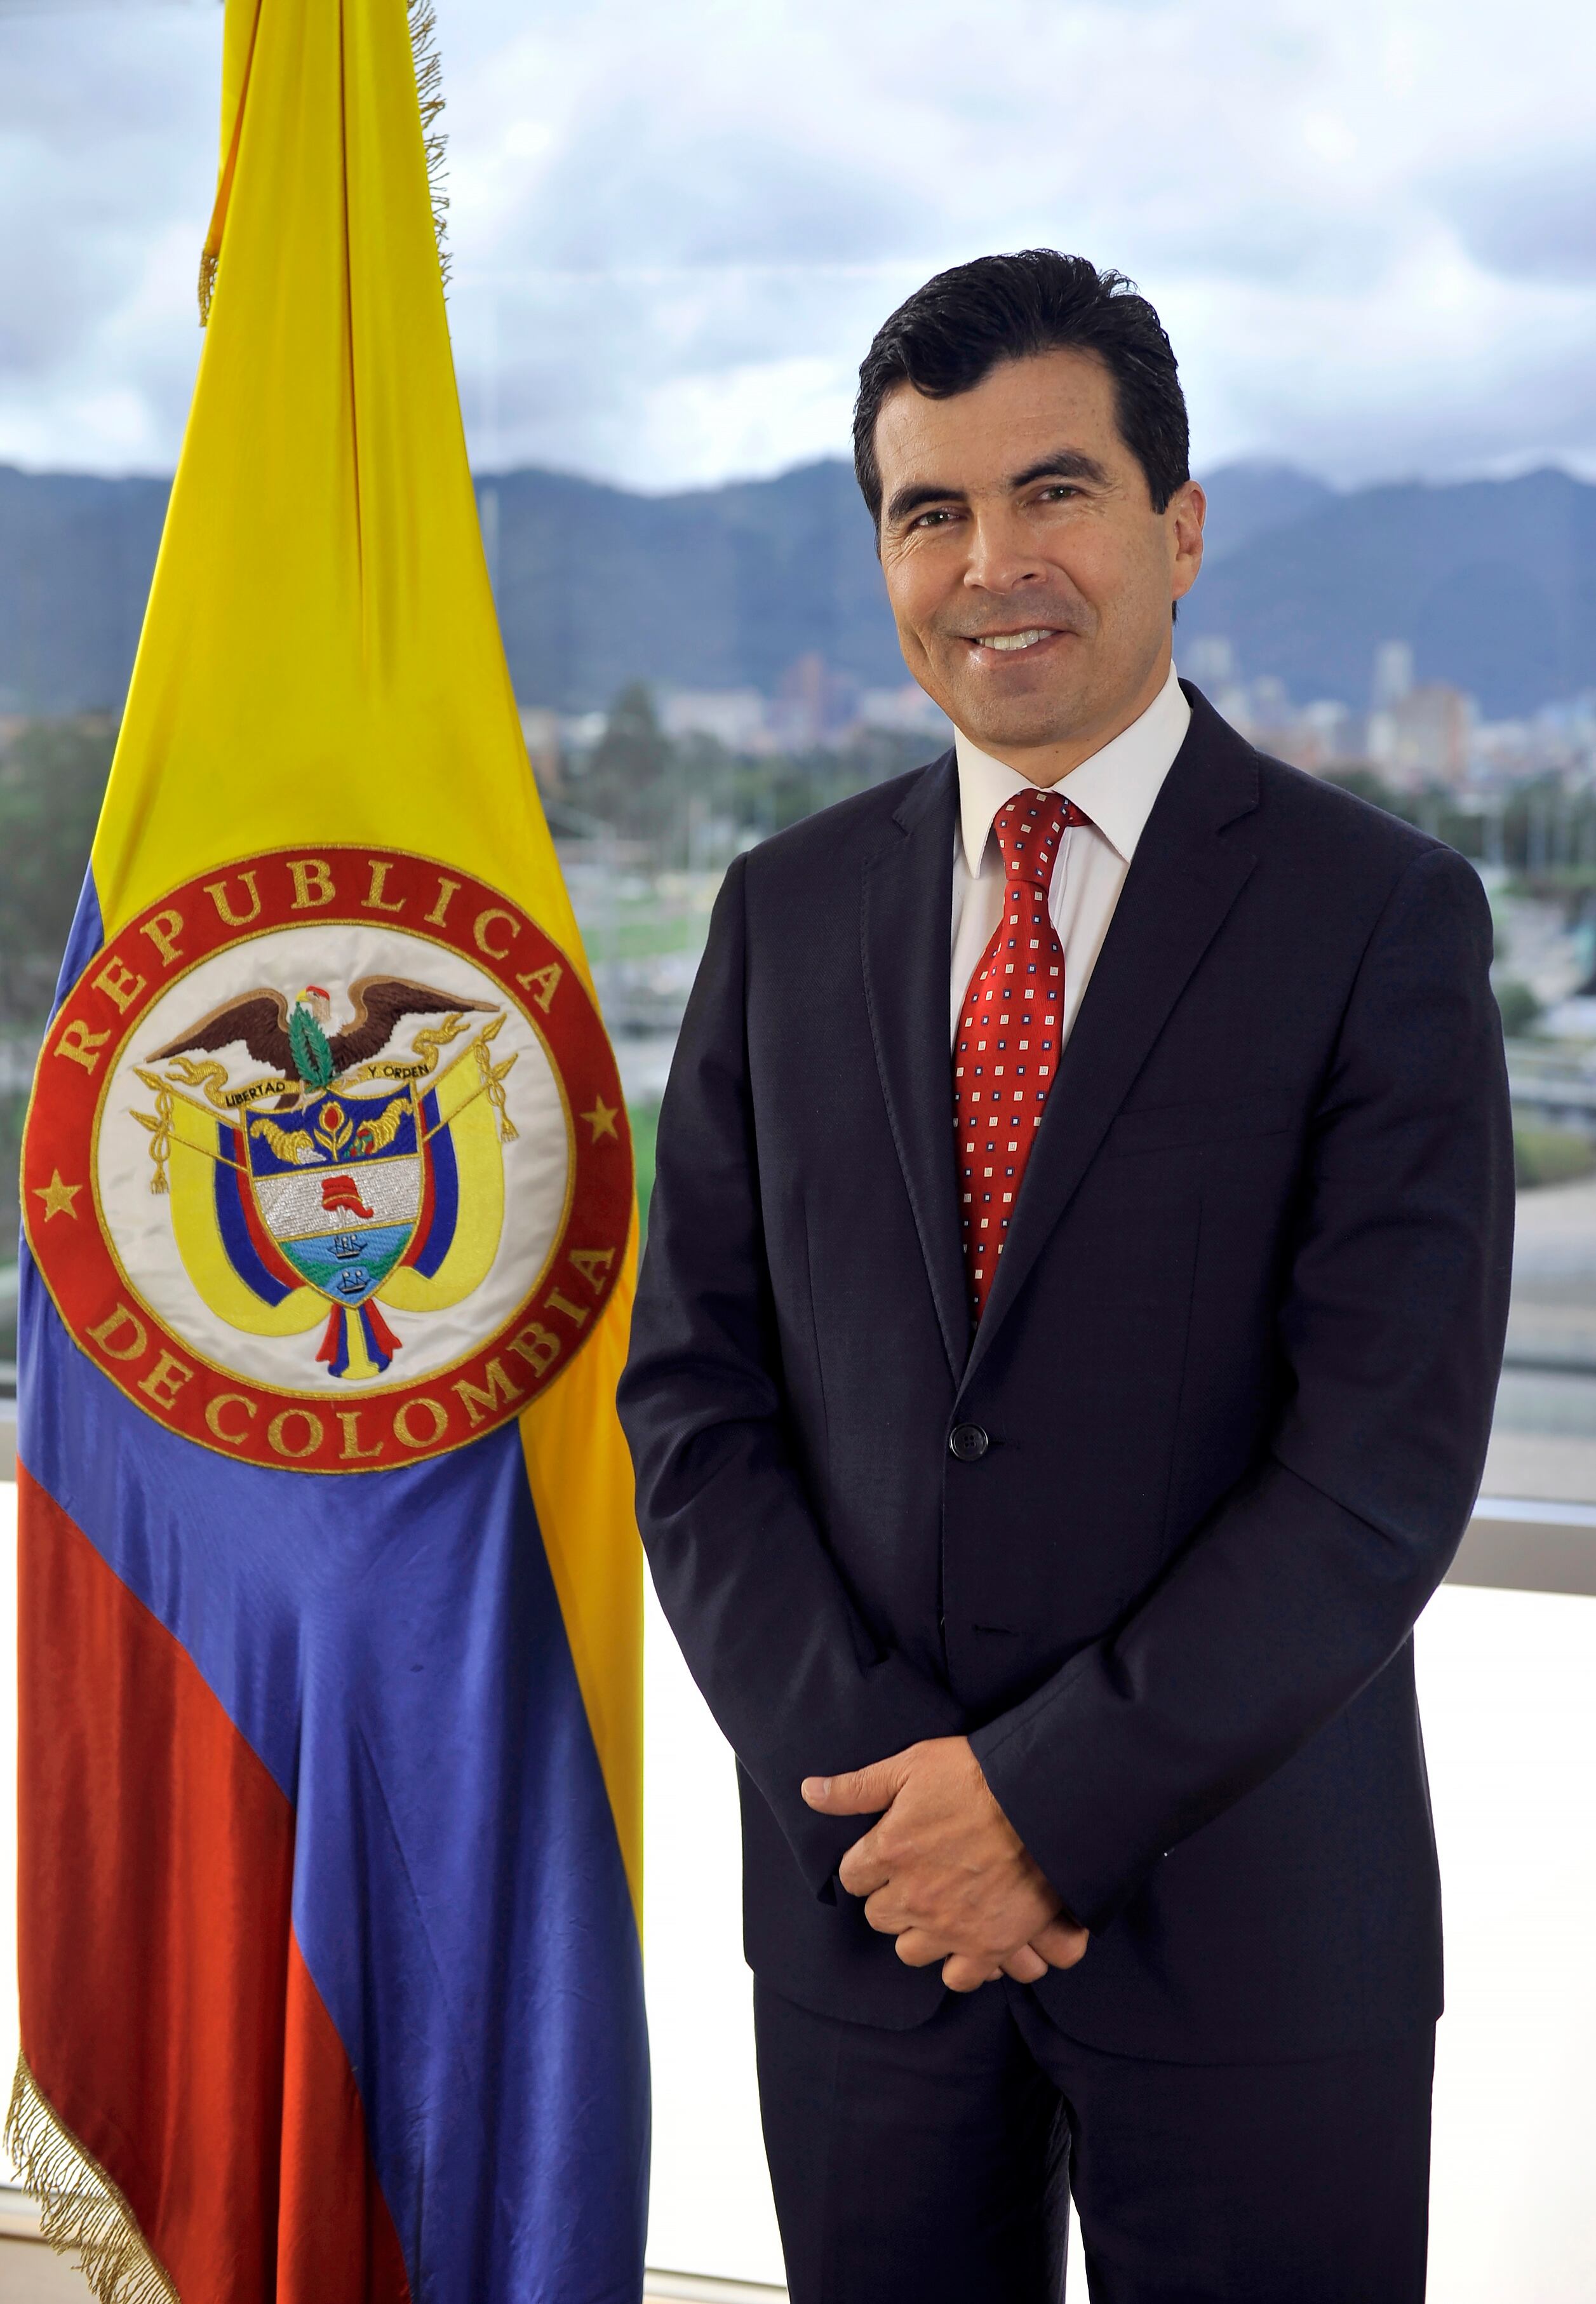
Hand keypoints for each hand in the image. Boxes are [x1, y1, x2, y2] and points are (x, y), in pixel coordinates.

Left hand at [802, 1736, 1088, 1991]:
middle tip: (918, 1876)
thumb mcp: (910, 1766)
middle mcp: (912, 1897)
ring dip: (920, 1932)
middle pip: (879, 1917)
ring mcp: (950, 1926)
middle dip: (892, 1898)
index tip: (887, 1854)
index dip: (868, 1864)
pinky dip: (960, 1963)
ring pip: (910, 1950)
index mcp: (888, 1851)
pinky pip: (958, 1977)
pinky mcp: (988, 1945)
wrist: (1043, 1801)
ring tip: (940, 1907)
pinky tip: (967, 1938)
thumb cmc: (977, 1775)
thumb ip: (857, 1787)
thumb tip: (808, 1792)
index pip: (852, 1878)